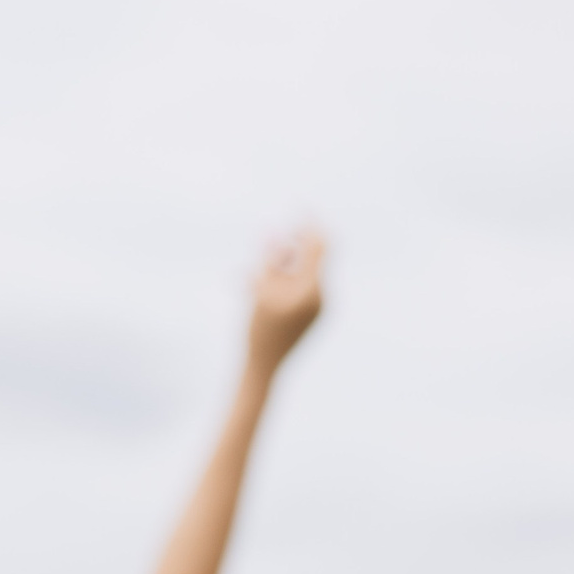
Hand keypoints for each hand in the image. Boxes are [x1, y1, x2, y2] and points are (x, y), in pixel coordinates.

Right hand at [245, 230, 325, 373]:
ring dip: (280, 266)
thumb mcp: (260, 290)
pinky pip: (298, 289)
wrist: (264, 369)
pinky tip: (258, 287)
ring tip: (251, 275)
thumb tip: (275, 233)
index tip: (302, 205)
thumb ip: (270, 261)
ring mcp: (319, 307)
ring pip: (301, 274)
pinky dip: (281, 282)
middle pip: (310, 258)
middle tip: (271, 240)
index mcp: (313, 289)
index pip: (319, 245)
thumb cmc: (259, 330)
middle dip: (291, 246)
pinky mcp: (311, 315)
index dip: (311, 223)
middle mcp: (322, 296)